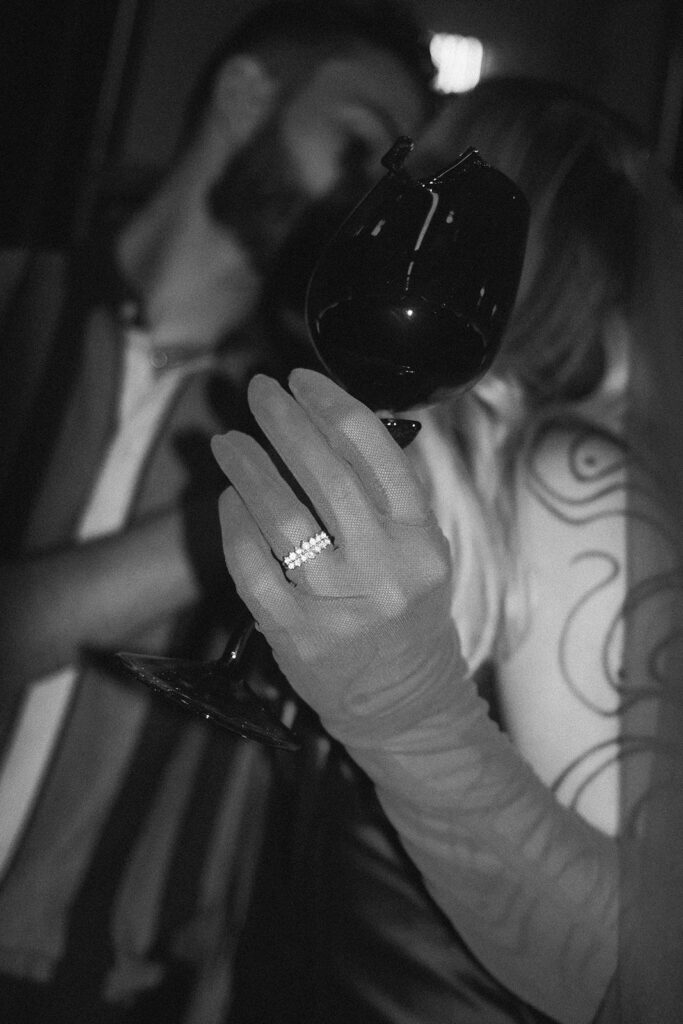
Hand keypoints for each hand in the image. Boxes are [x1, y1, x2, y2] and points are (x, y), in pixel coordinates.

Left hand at [211, 369, 463, 741]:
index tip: (302, 378)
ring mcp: (335, 605)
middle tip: (258, 391)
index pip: (375, 452)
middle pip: (324, 473)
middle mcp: (383, 568)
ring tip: (228, 439)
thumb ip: (389, 493)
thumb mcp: (422, 550)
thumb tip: (336, 420)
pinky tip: (229, 497)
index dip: (332, 404)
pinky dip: (234, 523)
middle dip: (284, 421)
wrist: (402, 701)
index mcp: (421, 539)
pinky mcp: (293, 634)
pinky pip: (250, 565)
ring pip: (280, 516)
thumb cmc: (409, 613)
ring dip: (247, 467)